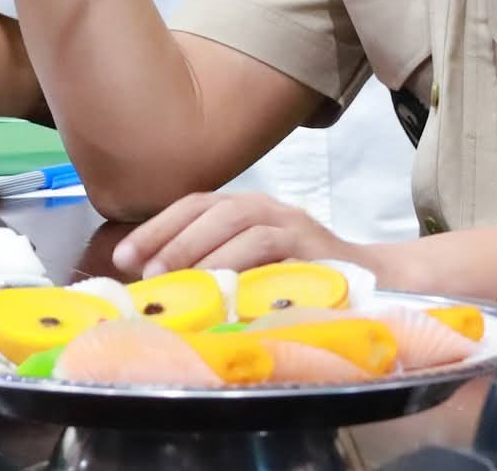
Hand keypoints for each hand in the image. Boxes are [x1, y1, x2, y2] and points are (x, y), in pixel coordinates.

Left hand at [111, 192, 368, 278]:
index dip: (154, 228)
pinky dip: (237, 260)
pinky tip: (217, 283)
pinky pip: (266, 242)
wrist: (373, 282)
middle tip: (141, 270)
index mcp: (242, 209)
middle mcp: (262, 205)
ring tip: (170, 276)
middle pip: (206, 207)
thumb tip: (160, 291)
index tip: (123, 258)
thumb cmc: (300, 282)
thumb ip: (215, 271)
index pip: (191, 206)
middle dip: (167, 236)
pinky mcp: (309, 240)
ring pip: (233, 219)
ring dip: (196, 246)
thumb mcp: (251, 273)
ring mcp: (287, 219)